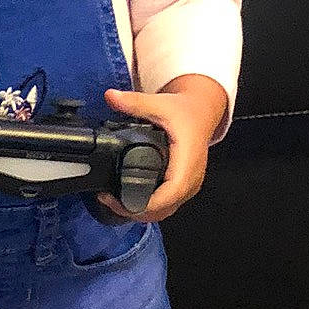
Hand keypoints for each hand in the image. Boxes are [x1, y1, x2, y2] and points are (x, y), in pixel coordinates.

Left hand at [96, 75, 228, 222]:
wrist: (202, 113)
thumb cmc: (184, 111)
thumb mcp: (159, 103)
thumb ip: (134, 102)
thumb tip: (110, 96)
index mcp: (187, 161)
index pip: (168, 195)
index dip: (142, 204)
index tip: (115, 199)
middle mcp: (191, 179)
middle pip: (164, 209)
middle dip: (134, 210)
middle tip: (107, 199)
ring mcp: (189, 186)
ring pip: (164, 211)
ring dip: (139, 211)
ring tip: (113, 201)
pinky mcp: (183, 188)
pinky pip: (166, 206)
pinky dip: (147, 207)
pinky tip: (127, 200)